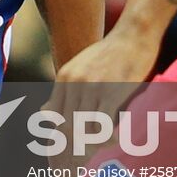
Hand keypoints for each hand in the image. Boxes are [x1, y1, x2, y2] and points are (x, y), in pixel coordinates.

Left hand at [44, 21, 161, 150]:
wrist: (133, 34)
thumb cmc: (110, 53)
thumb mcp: (80, 67)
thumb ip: (63, 90)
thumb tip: (43, 111)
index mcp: (64, 77)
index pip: (53, 115)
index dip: (64, 130)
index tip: (80, 135)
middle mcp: (74, 82)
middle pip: (67, 125)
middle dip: (80, 139)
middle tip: (95, 142)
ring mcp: (92, 88)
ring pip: (84, 129)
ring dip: (95, 141)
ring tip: (107, 140)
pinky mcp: (111, 93)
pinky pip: (103, 126)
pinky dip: (108, 137)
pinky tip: (117, 136)